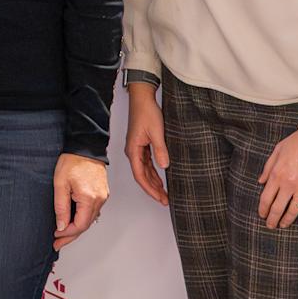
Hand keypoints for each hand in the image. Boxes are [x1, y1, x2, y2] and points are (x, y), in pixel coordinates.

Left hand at [52, 153, 108, 249]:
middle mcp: (99, 200)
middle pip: (86, 225)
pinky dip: (82, 218)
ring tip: (62, 235)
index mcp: (89, 198)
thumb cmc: (72, 161)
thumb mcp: (60, 184)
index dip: (67, 233)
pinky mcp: (102, 193)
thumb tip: (61, 226)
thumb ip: (61, 207)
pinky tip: (72, 221)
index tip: (55, 235)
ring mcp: (102, 197)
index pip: (80, 225)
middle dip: (70, 235)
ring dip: (76, 228)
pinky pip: (92, 211)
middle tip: (57, 243)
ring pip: (89, 219)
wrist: (85, 147)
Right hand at [123, 84, 169, 207]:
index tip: (159, 198)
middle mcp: (133, 152)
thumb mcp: (156, 132)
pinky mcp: (141, 145)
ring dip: (153, 183)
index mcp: (133, 150)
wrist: (142, 98)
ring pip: (144, 171)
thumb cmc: (146, 112)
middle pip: (142, 176)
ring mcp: (137, 149)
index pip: (140, 176)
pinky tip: (160, 179)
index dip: (150, 189)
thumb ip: (160, 150)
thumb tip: (164, 166)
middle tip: (164, 200)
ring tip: (163, 193)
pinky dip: (153, 173)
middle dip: (153, 189)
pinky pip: (147, 164)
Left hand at [258, 130, 297, 228]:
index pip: (266, 198)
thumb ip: (267, 168)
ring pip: (293, 211)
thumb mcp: (276, 151)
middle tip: (271, 226)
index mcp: (277, 175)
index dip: (263, 210)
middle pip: (278, 208)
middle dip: (273, 219)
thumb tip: (260, 182)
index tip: (262, 215)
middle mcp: (289, 184)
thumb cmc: (297, 143)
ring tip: (283, 225)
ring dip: (287, 220)